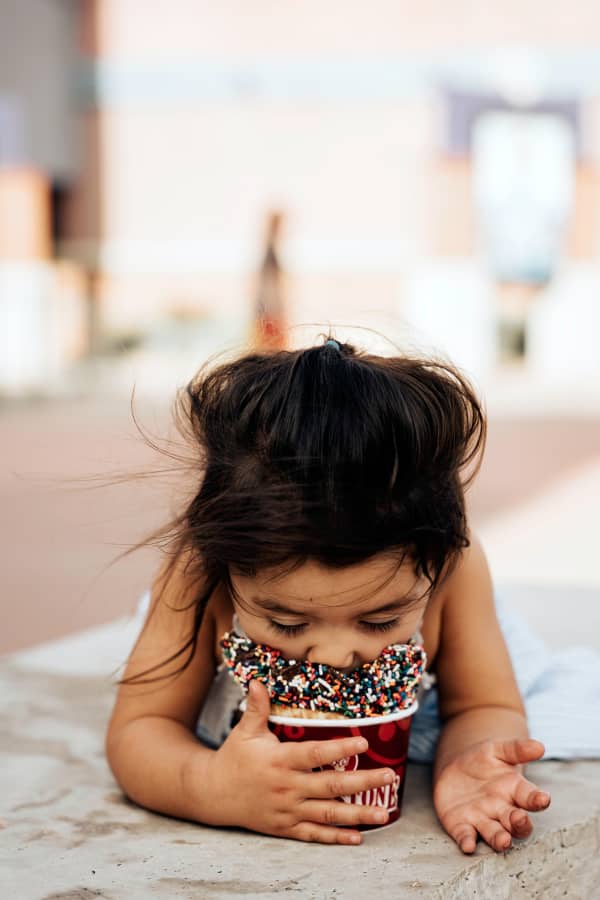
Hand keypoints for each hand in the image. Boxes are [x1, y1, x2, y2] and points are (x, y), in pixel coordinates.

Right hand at [206, 680, 395, 843]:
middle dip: (363, 783)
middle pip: (331, 786)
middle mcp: (287, 787)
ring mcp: (287, 810)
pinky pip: (314, 834)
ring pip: (327, 814)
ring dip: (358, 814)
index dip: (340, 750)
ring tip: (384, 814)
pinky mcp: (285, 827)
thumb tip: (259, 680)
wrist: (213, 794)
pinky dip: (336, 838)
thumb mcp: (245, 731)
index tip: (364, 744)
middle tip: (390, 777)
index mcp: (280, 760)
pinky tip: (358, 838)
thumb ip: (257, 707)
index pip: (315, 754)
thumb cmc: (233, 757)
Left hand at [433, 738, 550, 853]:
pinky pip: (466, 835)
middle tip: (520, 818)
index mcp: (514, 790)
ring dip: (500, 839)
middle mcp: (502, 810)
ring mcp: (482, 819)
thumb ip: (516, 749)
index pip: (530, 797)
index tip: (544, 798)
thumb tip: (539, 746)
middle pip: (516, 823)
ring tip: (504, 840)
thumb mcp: (497, 749)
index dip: (537, 799)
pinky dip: (468, 841)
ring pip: (495, 834)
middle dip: (520, 823)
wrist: (455, 768)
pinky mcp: (462, 825)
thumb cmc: (483, 760)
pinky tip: (468, 845)